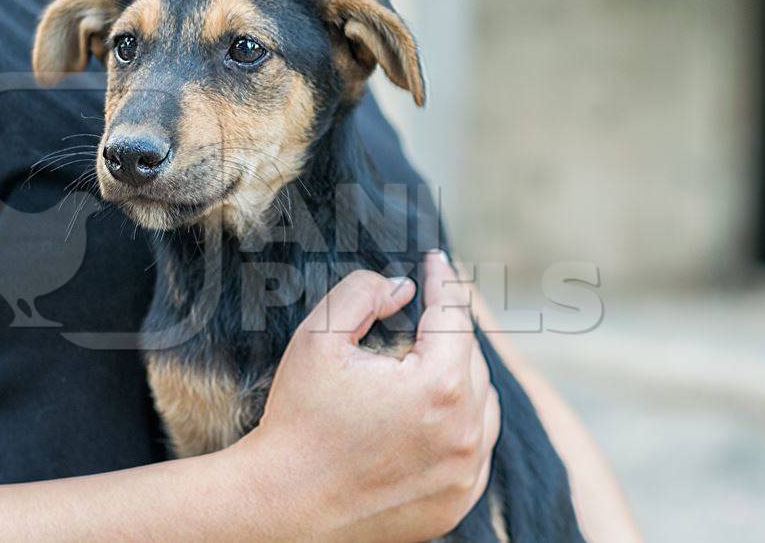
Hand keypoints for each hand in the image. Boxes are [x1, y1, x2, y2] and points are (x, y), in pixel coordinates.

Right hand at [233, 253, 499, 541]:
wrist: (282, 505)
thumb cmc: (298, 420)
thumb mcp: (317, 338)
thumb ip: (363, 294)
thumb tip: (403, 289)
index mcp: (437, 386)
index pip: (452, 316)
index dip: (443, 281)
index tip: (438, 260)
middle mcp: (464, 432)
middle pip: (471, 359)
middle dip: (445, 332)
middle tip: (418, 315)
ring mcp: (465, 474)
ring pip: (481, 404)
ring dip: (459, 377)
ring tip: (423, 364)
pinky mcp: (456, 503)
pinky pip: (475, 450)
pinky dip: (461, 425)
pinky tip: (429, 416)